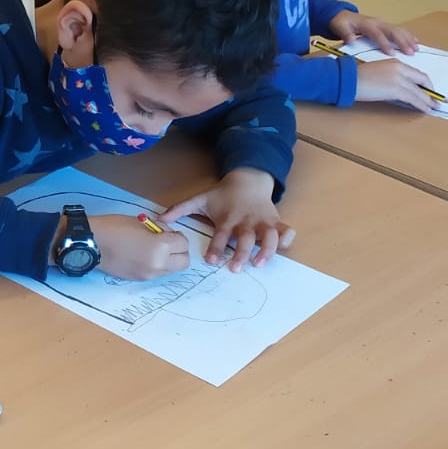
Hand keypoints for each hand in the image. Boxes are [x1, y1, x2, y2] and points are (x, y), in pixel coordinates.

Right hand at [91, 214, 190, 280]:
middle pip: (183, 262)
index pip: (183, 243)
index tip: (168, 232)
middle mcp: (158, 264)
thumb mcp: (141, 222)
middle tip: (168, 243)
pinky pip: (157, 273)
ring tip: (154, 249)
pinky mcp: (139, 279)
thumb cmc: (113, 227)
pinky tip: (143, 256)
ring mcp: (149, 274)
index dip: (177, 235)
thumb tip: (169, 235)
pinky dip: (156, 265)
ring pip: (172, 270)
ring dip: (169, 260)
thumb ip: (160, 229)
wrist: (90, 243)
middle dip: (179, 251)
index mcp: (161, 247)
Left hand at [161, 168, 294, 271]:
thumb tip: (159, 219)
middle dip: (242, 254)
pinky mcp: (275, 221)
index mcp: (228, 219)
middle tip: (236, 269)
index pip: (221, 235)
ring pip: (269, 236)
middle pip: (246, 239)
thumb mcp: (200, 199)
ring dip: (267, 250)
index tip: (211, 260)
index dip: (216, 247)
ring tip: (260, 263)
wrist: (248, 179)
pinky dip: (287, 239)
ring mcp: (263, 222)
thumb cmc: (223, 195)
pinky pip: (286, 230)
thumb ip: (180, 209)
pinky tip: (284, 248)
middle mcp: (246, 222)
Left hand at [329, 10, 417, 55]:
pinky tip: (416, 42)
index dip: (384, 43)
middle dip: (402, 41)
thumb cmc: (342, 23)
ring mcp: (383, 23)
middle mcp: (378, 23)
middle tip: (411, 52)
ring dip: (408, 39)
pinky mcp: (386, 26)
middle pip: (393, 31)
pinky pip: (399, 30)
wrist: (343, 15)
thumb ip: (345, 33)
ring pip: (399, 30)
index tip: (391, 53)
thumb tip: (350, 40)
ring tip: (416, 48)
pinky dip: (409, 35)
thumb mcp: (339, 27)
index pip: (377, 34)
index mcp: (367, 24)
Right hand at [354, 58, 436, 113]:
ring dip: (428, 100)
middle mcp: (400, 69)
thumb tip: (400, 90)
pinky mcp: (396, 90)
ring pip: (419, 91)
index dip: (425, 83)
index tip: (428, 90)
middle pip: (422, 80)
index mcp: (396, 63)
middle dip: (430, 91)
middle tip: (435, 99)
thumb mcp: (378, 72)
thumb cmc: (358, 77)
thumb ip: (391, 77)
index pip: (416, 73)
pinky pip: (413, 98)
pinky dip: (421, 105)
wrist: (349, 80)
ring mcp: (398, 79)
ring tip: (433, 107)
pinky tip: (425, 109)